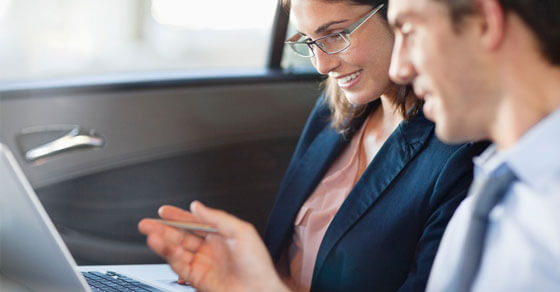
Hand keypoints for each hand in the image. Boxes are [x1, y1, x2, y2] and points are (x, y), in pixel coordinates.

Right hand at [138, 201, 289, 291]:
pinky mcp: (197, 278)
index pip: (195, 222)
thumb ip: (217, 218)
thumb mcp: (242, 232)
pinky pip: (179, 265)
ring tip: (151, 234)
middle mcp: (210, 248)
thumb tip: (197, 206)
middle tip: (147, 223)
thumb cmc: (258, 265)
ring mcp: (203, 263)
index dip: (179, 216)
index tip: (163, 211)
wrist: (260, 291)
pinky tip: (162, 247)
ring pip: (177, 249)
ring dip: (162, 241)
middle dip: (163, 228)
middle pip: (181, 235)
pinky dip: (169, 256)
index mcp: (221, 235)